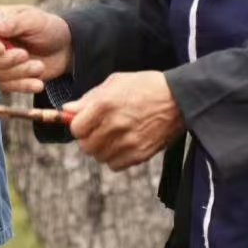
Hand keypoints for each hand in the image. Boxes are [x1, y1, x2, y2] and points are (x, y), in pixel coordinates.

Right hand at [0, 4, 72, 93]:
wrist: (65, 49)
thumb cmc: (48, 28)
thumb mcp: (34, 20)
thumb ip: (13, 23)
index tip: (2, 48)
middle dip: (4, 61)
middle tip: (26, 55)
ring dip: (19, 73)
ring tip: (39, 66)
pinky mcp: (7, 78)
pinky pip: (6, 87)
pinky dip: (23, 86)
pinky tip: (38, 82)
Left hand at [68, 72, 183, 170]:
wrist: (179, 99)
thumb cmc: (146, 86)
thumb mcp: (115, 82)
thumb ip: (89, 98)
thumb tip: (67, 109)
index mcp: (105, 104)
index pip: (76, 128)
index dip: (77, 126)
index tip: (83, 122)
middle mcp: (114, 125)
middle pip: (86, 146)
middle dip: (88, 138)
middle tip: (97, 130)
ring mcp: (128, 142)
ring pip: (99, 157)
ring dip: (101, 149)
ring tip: (112, 136)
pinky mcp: (140, 154)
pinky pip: (115, 165)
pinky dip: (115, 158)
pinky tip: (123, 144)